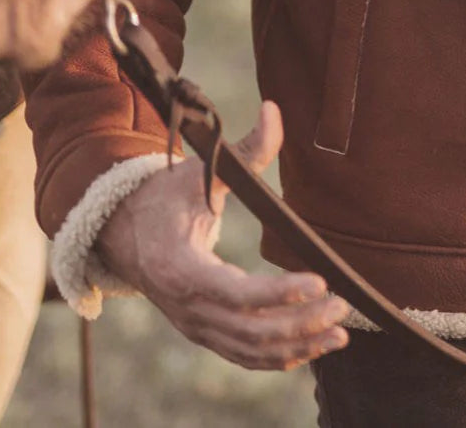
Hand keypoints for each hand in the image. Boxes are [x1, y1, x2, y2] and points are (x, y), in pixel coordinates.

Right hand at [96, 99, 350, 370]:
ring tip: (339, 330)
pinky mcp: (204, 334)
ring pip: (250, 350)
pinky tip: (314, 345)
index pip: (236, 294)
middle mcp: (187, 308)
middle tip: (341, 305)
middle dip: (300, 322)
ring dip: (297, 345)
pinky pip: (244, 356)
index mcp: (181, 267)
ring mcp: (194, 326)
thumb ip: (244, 149)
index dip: (279, 293)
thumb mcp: (200, 170)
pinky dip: (279, 358)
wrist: (123, 232)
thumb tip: (274, 109)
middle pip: (249, 331)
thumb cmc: (165, 196)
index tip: (319, 281)